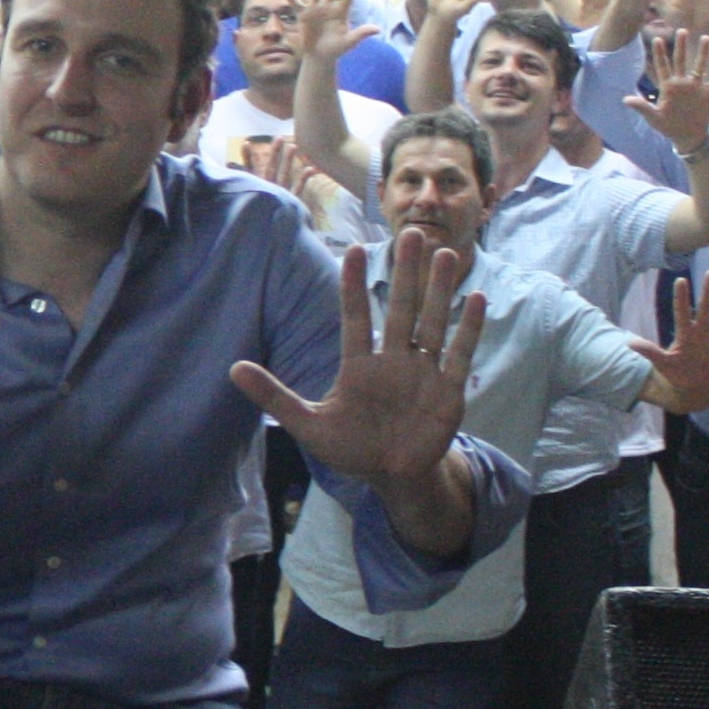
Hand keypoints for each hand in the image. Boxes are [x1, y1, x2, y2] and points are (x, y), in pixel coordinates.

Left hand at [230, 231, 486, 488]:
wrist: (392, 477)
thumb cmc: (350, 448)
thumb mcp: (307, 424)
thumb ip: (274, 397)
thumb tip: (232, 369)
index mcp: (359, 365)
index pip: (354, 316)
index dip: (353, 285)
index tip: (353, 249)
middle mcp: (392, 361)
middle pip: (399, 309)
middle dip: (405, 273)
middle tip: (411, 232)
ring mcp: (422, 373)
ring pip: (432, 323)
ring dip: (439, 290)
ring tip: (445, 252)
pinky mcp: (449, 391)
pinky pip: (460, 355)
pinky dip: (469, 329)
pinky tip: (476, 297)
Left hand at [627, 19, 708, 149]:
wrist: (687, 136)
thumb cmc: (668, 126)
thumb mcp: (654, 117)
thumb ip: (642, 107)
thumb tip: (625, 99)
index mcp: (668, 87)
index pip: (662, 66)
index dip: (660, 54)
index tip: (657, 39)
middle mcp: (681, 83)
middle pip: (681, 61)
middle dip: (681, 46)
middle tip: (681, 30)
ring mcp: (695, 87)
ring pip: (699, 66)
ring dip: (703, 53)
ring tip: (705, 38)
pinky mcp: (707, 94)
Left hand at [630, 271, 708, 412]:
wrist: (697, 387)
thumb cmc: (678, 374)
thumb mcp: (664, 363)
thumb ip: (650, 352)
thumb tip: (629, 343)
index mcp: (685, 332)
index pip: (682, 310)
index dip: (682, 297)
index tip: (680, 280)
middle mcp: (701, 329)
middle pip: (706, 306)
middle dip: (708, 290)